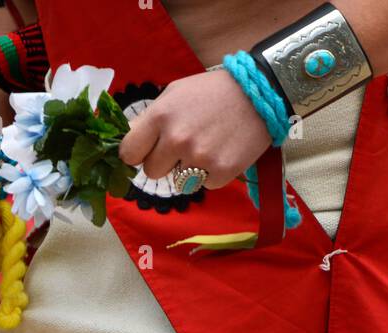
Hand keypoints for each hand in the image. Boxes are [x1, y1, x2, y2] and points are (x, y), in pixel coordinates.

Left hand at [118, 68, 271, 188]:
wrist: (257, 94)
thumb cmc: (211, 92)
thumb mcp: (174, 94)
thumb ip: (151, 120)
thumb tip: (129, 147)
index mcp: (161, 116)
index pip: (129, 153)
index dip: (136, 154)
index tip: (144, 153)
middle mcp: (177, 139)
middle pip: (152, 172)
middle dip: (163, 162)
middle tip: (182, 147)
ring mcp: (199, 158)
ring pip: (178, 181)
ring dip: (187, 170)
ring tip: (205, 147)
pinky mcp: (220, 173)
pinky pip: (204, 185)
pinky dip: (211, 174)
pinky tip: (222, 152)